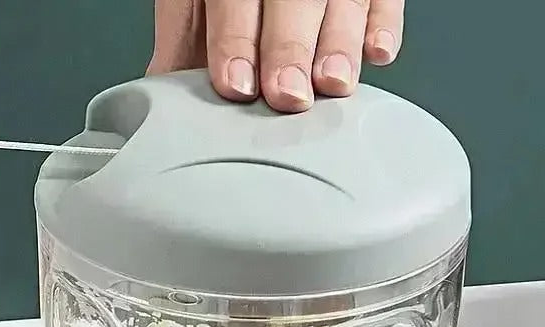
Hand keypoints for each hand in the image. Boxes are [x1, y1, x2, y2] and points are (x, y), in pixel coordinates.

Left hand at [149, 0, 403, 112]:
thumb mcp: (194, 1)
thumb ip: (183, 44)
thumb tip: (161, 98)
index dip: (235, 41)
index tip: (235, 86)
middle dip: (289, 49)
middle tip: (288, 96)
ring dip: (339, 44)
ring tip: (332, 84)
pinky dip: (383, 25)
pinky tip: (377, 54)